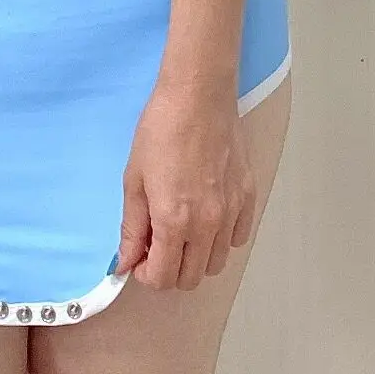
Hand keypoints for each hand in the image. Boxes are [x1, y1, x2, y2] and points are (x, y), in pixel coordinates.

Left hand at [116, 69, 255, 289]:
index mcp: (174, 222)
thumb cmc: (161, 130)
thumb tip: (125, 263)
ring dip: (196, 257)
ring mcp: (232, 212)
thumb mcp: (134, 180)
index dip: (146, 275)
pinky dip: (222, 238)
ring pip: (217, 263)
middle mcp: (207, 225)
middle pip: (191, 278)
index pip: (163, 279)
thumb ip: (132, 228)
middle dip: (170, 269)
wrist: (199, 95)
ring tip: (184, 230)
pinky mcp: (248, 196)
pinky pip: (238, 238)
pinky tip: (208, 215)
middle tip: (158, 244)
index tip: (140, 257)